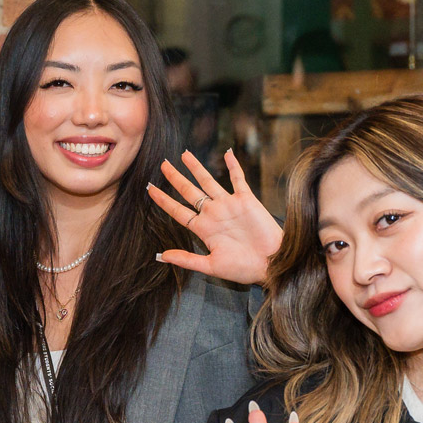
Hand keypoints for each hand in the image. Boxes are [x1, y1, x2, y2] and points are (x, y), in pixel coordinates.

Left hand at [148, 149, 283, 284]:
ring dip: (197, 168)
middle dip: (175, 178)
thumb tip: (162, 256)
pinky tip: (227, 153)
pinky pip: (238, 179)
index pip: (178, 211)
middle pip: (189, 191)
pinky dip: (233, 166)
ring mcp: (229, 205)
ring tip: (184, 154)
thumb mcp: (211, 266)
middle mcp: (214, 214)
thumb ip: (187, 259)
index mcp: (204, 229)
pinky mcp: (247, 200)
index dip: (164, 200)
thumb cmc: (244, 269)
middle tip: (163, 164)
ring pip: (209, 181)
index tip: (149, 189)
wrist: (272, 264)